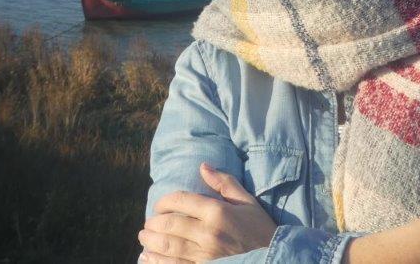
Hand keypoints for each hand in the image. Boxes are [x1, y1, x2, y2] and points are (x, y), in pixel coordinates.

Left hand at [138, 162, 277, 262]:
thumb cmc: (260, 230)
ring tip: (144, 238)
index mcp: (218, 212)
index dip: (164, 201)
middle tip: (148, 223)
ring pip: (167, 247)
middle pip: (169, 225)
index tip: (160, 205)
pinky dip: (156, 262)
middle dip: (153, 223)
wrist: (274, 259)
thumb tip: (203, 166)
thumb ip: (224, 183)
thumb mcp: (247, 202)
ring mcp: (204, 256)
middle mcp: (208, 234)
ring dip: (150, 242)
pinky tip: (148, 257)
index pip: (181, 200)